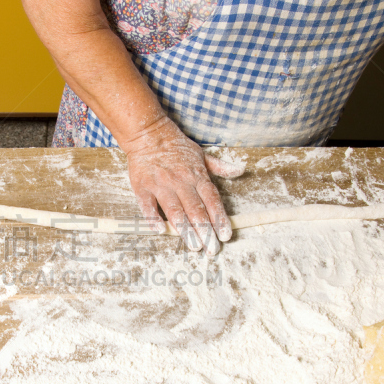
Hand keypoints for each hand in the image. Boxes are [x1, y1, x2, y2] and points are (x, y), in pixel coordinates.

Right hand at [123, 117, 243, 254]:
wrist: (148, 133)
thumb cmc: (176, 146)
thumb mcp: (202, 154)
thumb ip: (220, 167)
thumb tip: (240, 170)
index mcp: (197, 175)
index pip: (212, 200)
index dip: (219, 219)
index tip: (225, 235)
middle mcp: (181, 181)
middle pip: (196, 210)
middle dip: (205, 231)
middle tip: (211, 249)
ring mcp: (161, 184)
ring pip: (175, 211)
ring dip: (185, 230)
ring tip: (194, 246)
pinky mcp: (142, 187)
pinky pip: (148, 205)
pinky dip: (153, 218)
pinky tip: (161, 231)